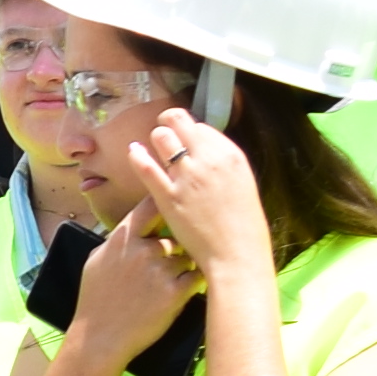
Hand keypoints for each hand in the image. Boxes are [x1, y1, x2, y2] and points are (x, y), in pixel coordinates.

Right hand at [65, 209, 202, 360]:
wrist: (100, 339)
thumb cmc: (95, 300)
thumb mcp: (96, 261)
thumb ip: (116, 241)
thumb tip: (132, 228)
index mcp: (122, 239)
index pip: (150, 206)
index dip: (165, 203)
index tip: (174, 207)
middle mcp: (143, 250)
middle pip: (174, 237)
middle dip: (174, 250)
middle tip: (166, 266)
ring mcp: (160, 270)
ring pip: (186, 258)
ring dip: (182, 269)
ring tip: (165, 286)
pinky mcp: (175, 292)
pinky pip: (195, 278)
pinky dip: (191, 284)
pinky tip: (179, 294)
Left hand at [110, 104, 272, 298]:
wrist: (236, 254)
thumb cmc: (242, 225)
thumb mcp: (241, 184)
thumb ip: (222, 165)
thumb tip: (203, 151)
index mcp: (230, 155)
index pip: (202, 127)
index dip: (191, 134)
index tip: (186, 143)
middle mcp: (208, 159)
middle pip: (179, 121)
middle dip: (169, 125)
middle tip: (164, 136)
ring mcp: (187, 177)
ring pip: (161, 136)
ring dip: (156, 139)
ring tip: (153, 146)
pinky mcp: (168, 196)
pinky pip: (146, 166)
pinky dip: (137, 156)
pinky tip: (134, 152)